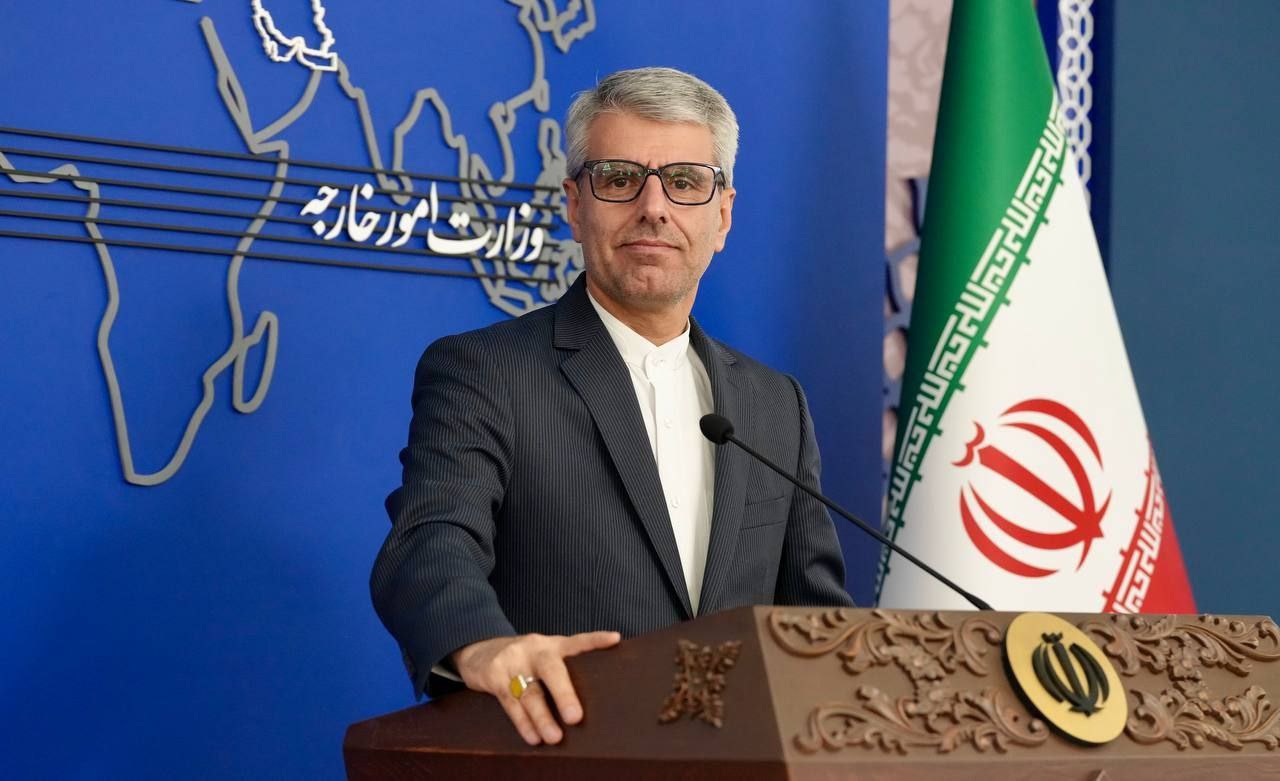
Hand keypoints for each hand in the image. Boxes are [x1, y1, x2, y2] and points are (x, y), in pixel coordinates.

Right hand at [451, 631, 620, 745]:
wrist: (477, 652)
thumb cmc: (523, 662)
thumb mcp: (543, 657)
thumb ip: (564, 669)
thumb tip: (595, 700)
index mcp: (552, 645)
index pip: (577, 641)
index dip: (595, 640)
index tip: (615, 640)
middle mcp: (534, 649)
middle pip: (551, 669)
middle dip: (564, 694)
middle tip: (576, 718)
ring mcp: (512, 660)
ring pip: (530, 692)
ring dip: (542, 717)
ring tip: (555, 737)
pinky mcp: (494, 674)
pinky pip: (510, 702)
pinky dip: (523, 722)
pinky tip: (533, 737)